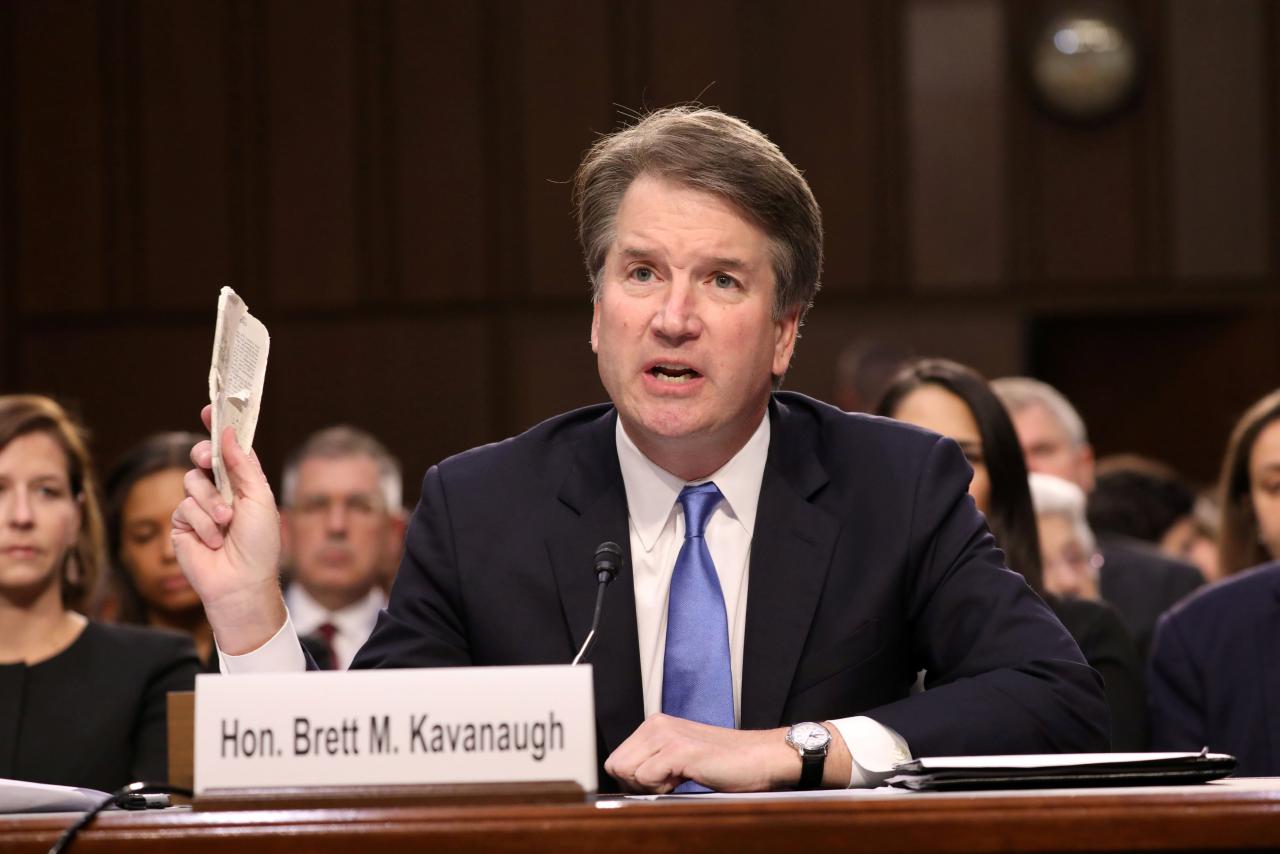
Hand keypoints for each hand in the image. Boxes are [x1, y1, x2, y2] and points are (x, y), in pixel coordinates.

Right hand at [171, 405, 284, 653]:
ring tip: (226, 524)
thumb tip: (229, 433)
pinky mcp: (182, 524)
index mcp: (242, 482)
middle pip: (201, 457)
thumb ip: (243, 465)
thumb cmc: (259, 544)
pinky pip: (183, 508)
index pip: (228, 449)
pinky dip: (201, 522)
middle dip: (203, 455)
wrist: (241, 582)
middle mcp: (220, 491)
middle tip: (206, 460)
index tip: (211, 408)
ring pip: (191, 482)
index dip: (218, 428)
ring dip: (211, 504)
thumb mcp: (259, 499)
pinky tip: (212, 540)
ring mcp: (199, 507)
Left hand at [603, 714, 850, 792]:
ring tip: (678, 780)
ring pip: (627, 772)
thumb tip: (626, 783)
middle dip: (636, 784)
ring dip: (650, 786)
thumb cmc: (725, 763)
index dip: (632, 780)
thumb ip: (653, 762)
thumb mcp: (679, 758)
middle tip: (668, 783)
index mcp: (655, 725)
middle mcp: (656, 724)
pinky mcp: (678, 749)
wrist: (759, 758)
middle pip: (616, 766)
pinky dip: (662, 788)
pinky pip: (646, 778)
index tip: (658, 783)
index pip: (615, 759)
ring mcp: (666, 735)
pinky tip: (684, 779)